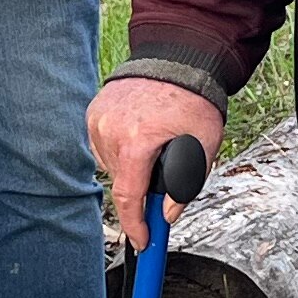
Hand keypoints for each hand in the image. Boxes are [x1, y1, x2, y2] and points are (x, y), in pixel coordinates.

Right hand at [89, 78, 223, 246]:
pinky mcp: (94, 110)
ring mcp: (98, 118)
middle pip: (121, 181)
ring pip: (111, 164)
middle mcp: (110, 129)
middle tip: (164, 174)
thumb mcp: (204, 144)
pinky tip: (140, 136)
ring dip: (130, 167)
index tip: (142, 241)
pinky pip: (103, 144)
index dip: (135, 225)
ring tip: (154, 145)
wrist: (178, 56)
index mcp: (137, 140)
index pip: (128, 196)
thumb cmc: (194, 97)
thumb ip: (187, 184)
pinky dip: (119, 149)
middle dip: (141, 187)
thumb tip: (169, 214)